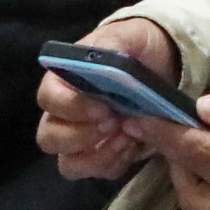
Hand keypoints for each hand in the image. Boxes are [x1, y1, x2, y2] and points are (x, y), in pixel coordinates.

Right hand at [37, 15, 182, 179]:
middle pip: (49, 138)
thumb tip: (96, 61)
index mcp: (61, 82)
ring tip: (127, 138)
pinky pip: (98, 172)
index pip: (48, 100)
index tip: (104, 108)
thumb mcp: (127, 36)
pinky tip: (134, 146)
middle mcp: (63, 115)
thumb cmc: (136, 47)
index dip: (72, 108)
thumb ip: (111, 44)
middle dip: (81, 137)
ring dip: (98, 156)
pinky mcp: (102, 156)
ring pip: (68, 164)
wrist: (162, 65)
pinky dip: (116, 163)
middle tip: (115, 123)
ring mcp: (80, 139)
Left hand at [154, 83, 209, 209]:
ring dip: (181, 175)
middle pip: (193, 172)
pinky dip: (197, 204)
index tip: (142, 116)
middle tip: (149, 126)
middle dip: (166, 147)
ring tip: (186, 151)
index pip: (202, 147)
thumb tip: (201, 107)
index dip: (168, 132)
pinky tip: (200, 182)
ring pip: (194, 202)